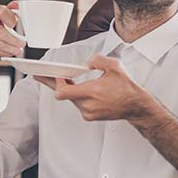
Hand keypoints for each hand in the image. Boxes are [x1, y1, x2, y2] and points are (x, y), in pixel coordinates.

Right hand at [0, 1, 25, 67]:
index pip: (0, 11)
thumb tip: (16, 5)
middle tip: (22, 43)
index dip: (11, 18)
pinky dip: (3, 53)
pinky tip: (9, 53)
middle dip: (13, 39)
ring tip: (18, 51)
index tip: (16, 25)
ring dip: (10, 48)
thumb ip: (6, 12)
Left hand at [34, 55, 151, 121]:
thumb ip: (98, 60)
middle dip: (56, 83)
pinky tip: (82, 89)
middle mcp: (88, 105)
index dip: (55, 83)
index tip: (52, 74)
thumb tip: (87, 62)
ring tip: (65, 79)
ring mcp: (88, 112)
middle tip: (41, 75)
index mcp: (92, 92)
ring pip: (71, 99)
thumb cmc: (126, 87)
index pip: (62, 92)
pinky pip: (78, 105)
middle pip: (63, 95)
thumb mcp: (115, 66)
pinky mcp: (90, 116)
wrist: (135, 105)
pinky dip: (78, 96)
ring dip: (70, 90)